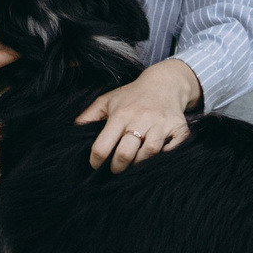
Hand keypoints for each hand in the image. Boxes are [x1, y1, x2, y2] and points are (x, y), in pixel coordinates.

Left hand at [77, 58, 202, 172]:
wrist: (165, 83)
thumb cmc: (132, 95)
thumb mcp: (107, 100)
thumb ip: (89, 115)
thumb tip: (73, 130)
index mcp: (120, 115)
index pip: (102, 145)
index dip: (96, 161)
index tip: (95, 166)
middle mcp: (140, 119)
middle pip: (125, 153)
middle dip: (117, 167)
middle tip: (115, 169)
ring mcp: (161, 124)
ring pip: (149, 153)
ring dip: (140, 164)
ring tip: (134, 164)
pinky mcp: (179, 128)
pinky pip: (173, 149)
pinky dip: (166, 156)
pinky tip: (159, 156)